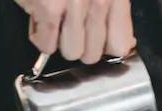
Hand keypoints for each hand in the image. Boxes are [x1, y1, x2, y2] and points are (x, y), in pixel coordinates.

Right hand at [15, 0, 135, 63]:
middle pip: (93, 54)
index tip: (99, 44)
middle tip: (70, 28)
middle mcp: (99, 0)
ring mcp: (75, 5)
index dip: (107, 48)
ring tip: (55, 22)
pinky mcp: (49, 8)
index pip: (120, 44)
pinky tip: (40, 21)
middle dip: (80, 45)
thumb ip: (113, 9)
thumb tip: (119, 44)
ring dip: (60, 41)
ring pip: (71, 52)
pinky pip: (46, 43)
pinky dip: (40, 37)